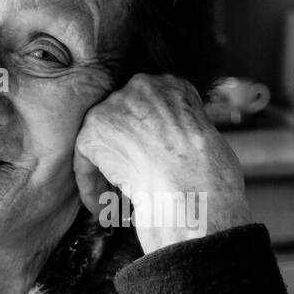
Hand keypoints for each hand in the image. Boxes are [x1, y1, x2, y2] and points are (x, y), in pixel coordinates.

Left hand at [73, 73, 253, 253]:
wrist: (194, 190)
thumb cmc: (209, 177)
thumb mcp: (204, 141)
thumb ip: (179, 135)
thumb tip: (166, 154)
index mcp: (174, 86)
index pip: (151, 110)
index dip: (147, 142)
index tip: (151, 167)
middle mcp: (143, 87)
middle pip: (123, 121)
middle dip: (125, 153)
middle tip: (130, 185)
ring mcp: (115, 105)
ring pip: (102, 141)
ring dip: (106, 171)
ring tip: (116, 199)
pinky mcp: (93, 132)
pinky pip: (85, 162)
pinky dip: (90, 187)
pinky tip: (101, 207)